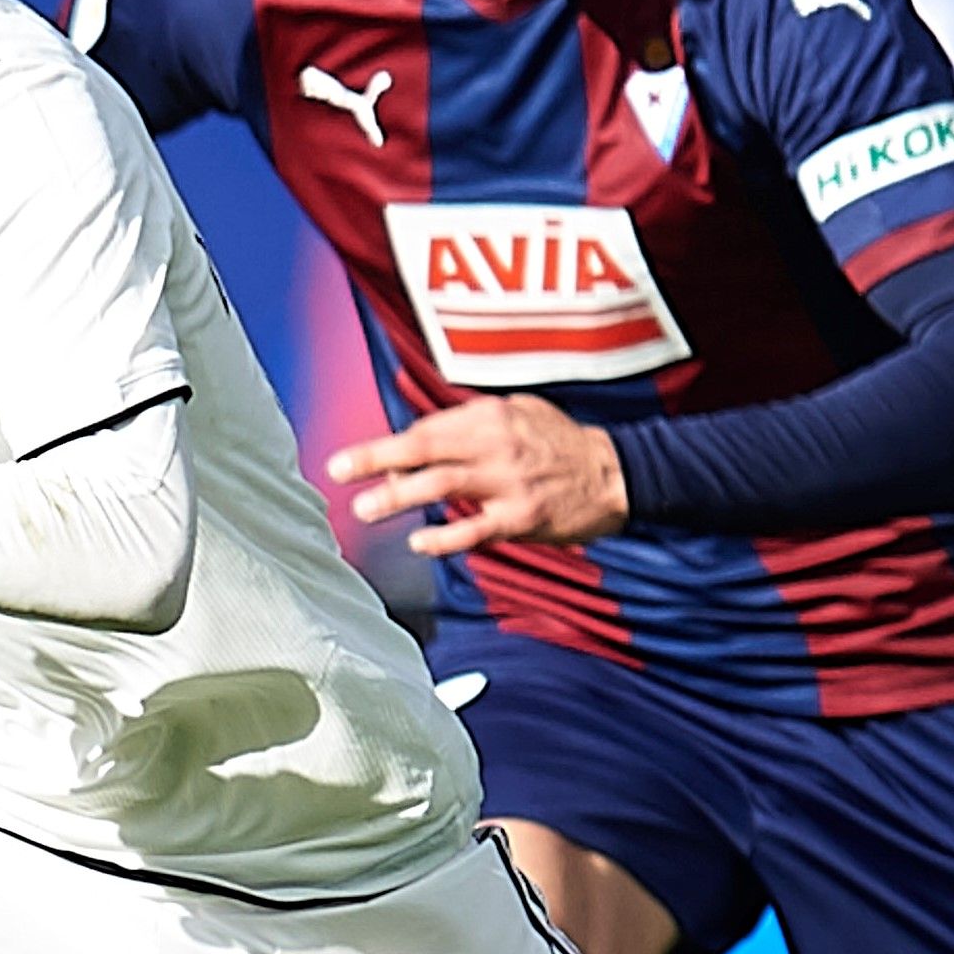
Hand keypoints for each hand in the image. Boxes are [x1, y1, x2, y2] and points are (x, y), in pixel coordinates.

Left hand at [327, 394, 626, 555]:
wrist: (615, 473)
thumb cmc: (562, 441)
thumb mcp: (519, 410)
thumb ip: (472, 420)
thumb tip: (423, 434)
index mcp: (489, 415)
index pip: (426, 429)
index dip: (389, 446)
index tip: (357, 461)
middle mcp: (494, 444)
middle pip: (423, 449)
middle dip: (374, 459)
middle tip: (338, 470)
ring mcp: (507, 483)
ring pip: (440, 486)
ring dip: (396, 497)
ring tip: (364, 509)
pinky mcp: (522, 518)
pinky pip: (475, 530)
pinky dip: (444, 537)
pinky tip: (419, 543)